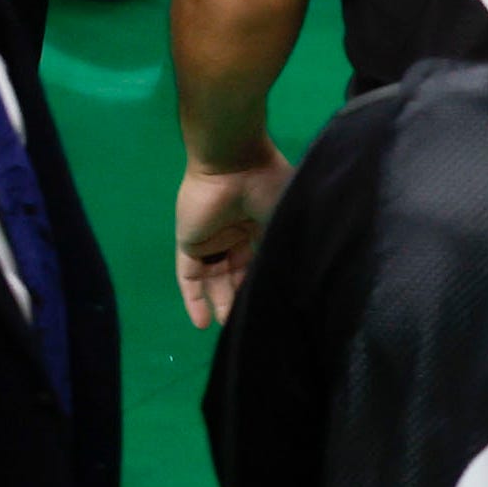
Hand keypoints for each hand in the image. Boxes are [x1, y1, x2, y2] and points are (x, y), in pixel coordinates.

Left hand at [176, 145, 293, 327]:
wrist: (233, 161)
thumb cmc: (266, 181)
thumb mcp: (285, 210)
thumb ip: (285, 239)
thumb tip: (297, 272)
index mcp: (259, 220)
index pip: (259, 258)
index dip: (263, 279)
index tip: (272, 303)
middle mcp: (235, 230)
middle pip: (236, 272)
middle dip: (241, 296)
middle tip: (248, 320)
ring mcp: (211, 237)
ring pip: (214, 278)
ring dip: (220, 302)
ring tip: (228, 325)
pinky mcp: (189, 243)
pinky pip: (189, 277)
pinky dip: (194, 299)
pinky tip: (203, 323)